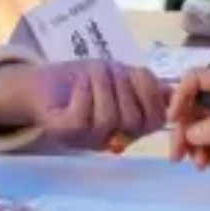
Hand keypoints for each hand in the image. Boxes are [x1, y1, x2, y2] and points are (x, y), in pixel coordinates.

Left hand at [22, 61, 168, 148]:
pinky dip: (85, 92)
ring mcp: (86, 138)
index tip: (139, 74)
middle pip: (134, 120)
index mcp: (126, 127)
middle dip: (126, 87)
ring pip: (109, 118)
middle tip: (112, 71)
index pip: (154, 120)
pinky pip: (82, 118)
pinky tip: (81, 81)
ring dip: (104, 85)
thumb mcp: (118, 78)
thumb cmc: (80, 80)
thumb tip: (173, 91)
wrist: (36, 84)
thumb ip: (143, 85)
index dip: (153, 95)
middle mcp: (108, 138)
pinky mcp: (63, 132)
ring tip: (95, 71)